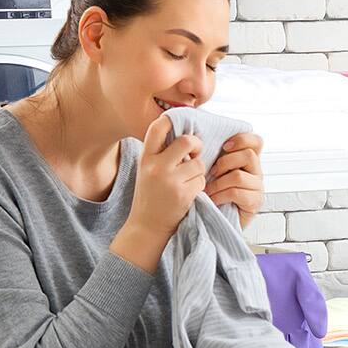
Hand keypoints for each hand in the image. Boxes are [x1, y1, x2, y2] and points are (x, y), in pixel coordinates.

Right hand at [116, 113, 204, 265]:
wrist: (146, 227)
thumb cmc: (150, 197)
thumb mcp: (148, 171)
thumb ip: (161, 154)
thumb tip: (186, 135)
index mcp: (146, 158)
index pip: (157, 127)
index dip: (171, 120)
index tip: (180, 125)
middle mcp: (156, 167)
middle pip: (187, 141)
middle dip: (197, 145)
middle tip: (196, 153)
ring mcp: (170, 180)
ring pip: (198, 163)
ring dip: (199, 171)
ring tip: (188, 180)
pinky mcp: (183, 194)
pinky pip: (202, 180)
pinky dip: (200, 186)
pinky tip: (189, 193)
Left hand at [206, 131, 264, 227]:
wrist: (214, 222)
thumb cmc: (212, 195)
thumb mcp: (214, 171)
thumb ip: (216, 156)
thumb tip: (201, 139)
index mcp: (248, 161)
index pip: (256, 141)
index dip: (242, 139)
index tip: (224, 146)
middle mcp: (256, 172)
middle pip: (248, 155)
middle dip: (225, 162)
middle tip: (212, 173)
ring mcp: (257, 188)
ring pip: (239, 175)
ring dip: (218, 183)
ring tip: (209, 190)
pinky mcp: (254, 202)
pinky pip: (236, 192)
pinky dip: (220, 195)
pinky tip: (213, 200)